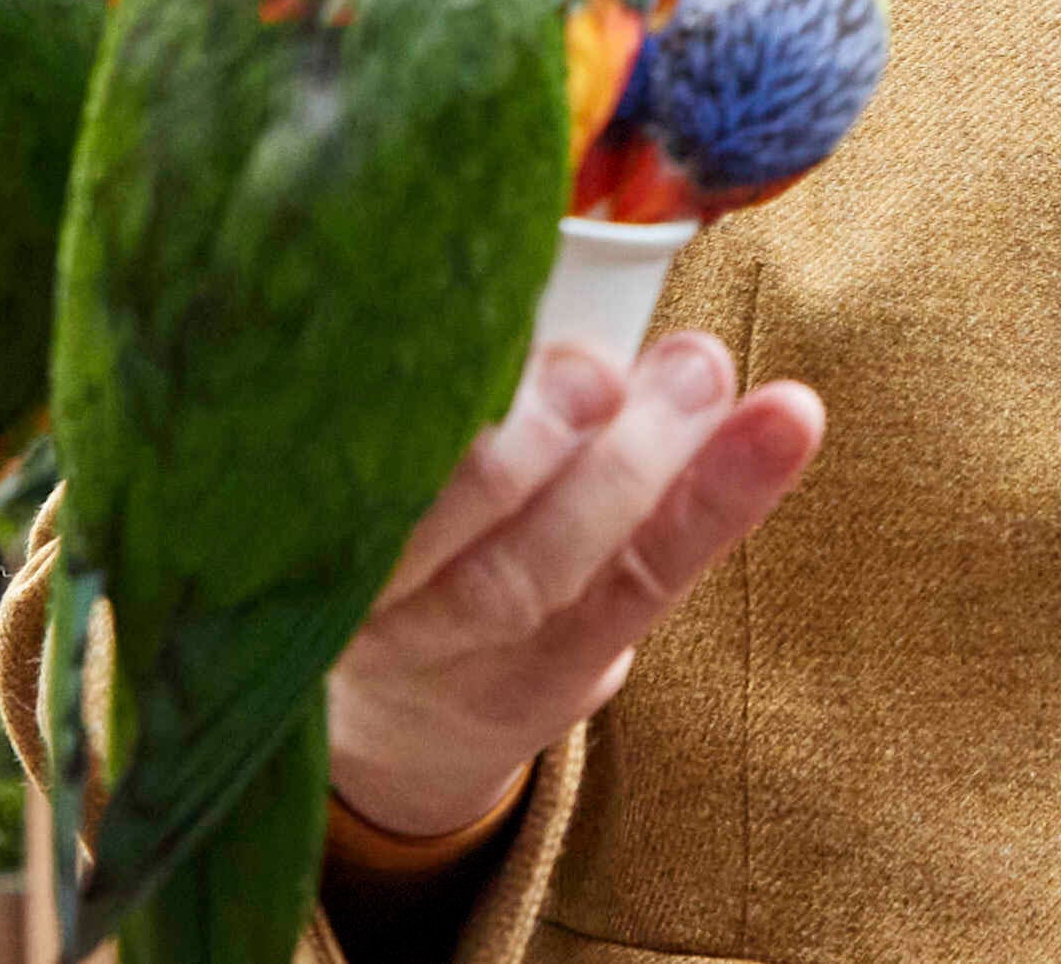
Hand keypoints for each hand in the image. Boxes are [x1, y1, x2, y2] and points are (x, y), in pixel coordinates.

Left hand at [322, 332, 823, 838]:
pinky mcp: (267, 560)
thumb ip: (654, 510)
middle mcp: (439, 655)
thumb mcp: (588, 605)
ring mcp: (340, 612)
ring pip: (419, 536)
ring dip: (508, 448)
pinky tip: (430, 354)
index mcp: (537, 675)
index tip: (794, 411)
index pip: (640, 584)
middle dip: (618, 469)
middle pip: (525, 577)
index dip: (717, 503)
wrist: (341, 706)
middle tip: (694, 367)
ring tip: (587, 370)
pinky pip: (315, 498)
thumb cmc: (499, 613)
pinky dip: (375, 432)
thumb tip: (731, 377)